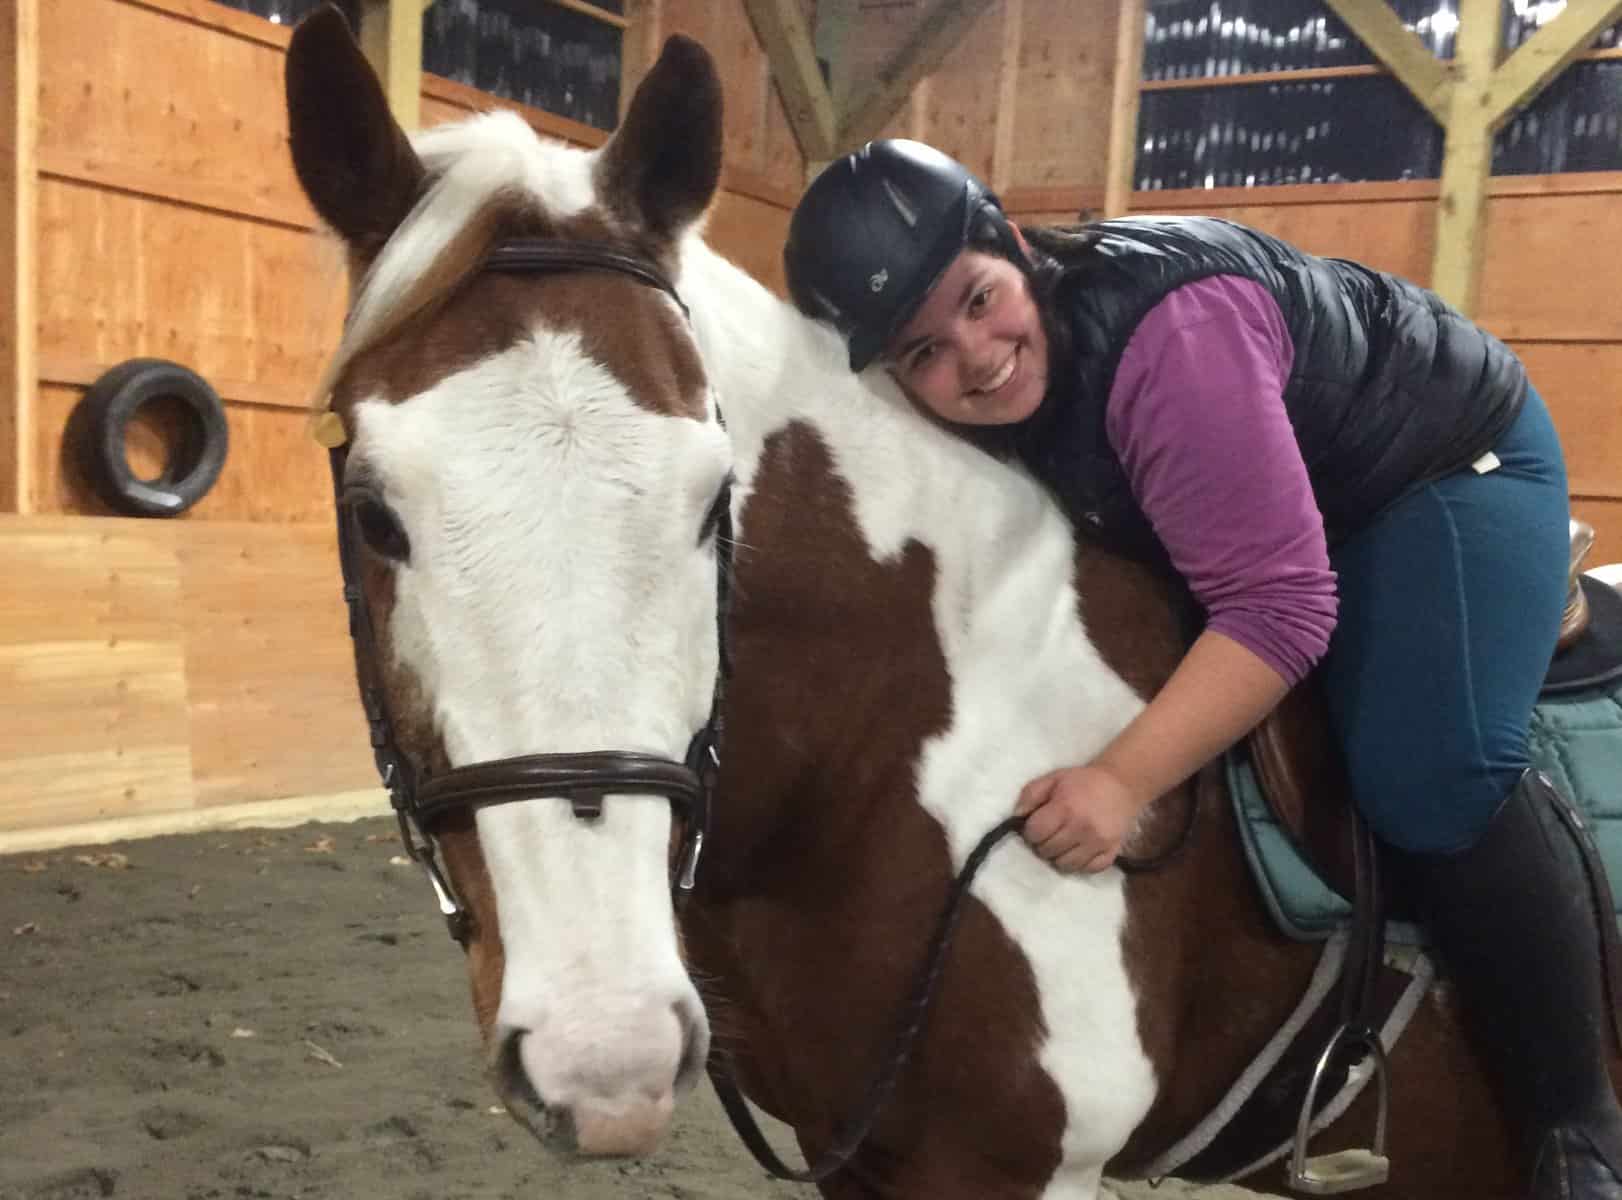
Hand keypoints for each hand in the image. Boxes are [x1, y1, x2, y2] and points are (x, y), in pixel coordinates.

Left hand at [1014, 763, 1145, 873]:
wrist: (1121, 784)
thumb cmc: (1082, 782)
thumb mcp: (1052, 779)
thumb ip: (1030, 796)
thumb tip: (1016, 818)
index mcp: (1065, 807)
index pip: (1035, 834)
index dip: (1031, 831)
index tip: (1037, 826)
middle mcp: (1082, 828)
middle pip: (1047, 852)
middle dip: (1043, 844)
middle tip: (1050, 834)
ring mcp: (1098, 843)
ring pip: (1065, 866)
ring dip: (1059, 856)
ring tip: (1063, 843)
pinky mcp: (1111, 852)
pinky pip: (1088, 870)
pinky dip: (1080, 864)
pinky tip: (1079, 850)